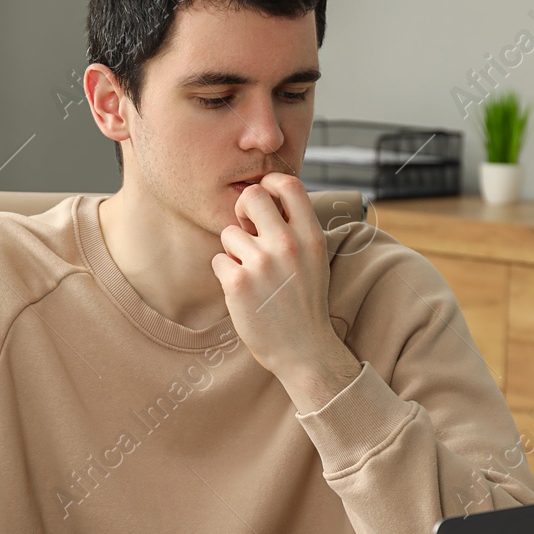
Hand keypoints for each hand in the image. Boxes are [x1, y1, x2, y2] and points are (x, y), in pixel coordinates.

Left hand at [211, 173, 337, 380]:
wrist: (303, 349)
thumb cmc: (304, 302)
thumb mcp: (315, 259)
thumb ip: (297, 229)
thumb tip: (269, 198)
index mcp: (311, 236)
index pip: (289, 185)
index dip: (269, 183)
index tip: (263, 198)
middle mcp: (288, 244)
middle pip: (251, 196)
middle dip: (242, 210)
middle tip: (246, 230)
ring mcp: (262, 263)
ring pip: (229, 233)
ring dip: (233, 251)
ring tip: (251, 274)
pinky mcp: (239, 282)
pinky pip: (218, 260)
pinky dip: (225, 274)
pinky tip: (243, 291)